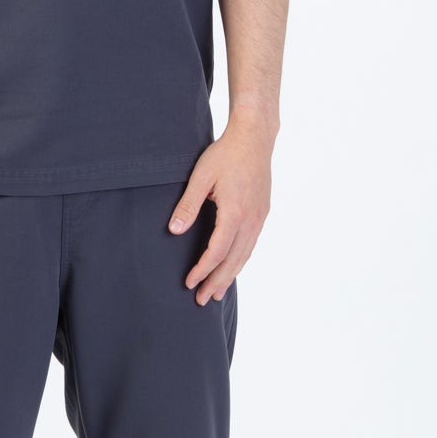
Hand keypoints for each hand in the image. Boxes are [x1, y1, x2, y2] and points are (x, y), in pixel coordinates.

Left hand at [168, 120, 276, 303]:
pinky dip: (241, 260)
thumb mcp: (201, 177)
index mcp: (235, 212)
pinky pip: (252, 244)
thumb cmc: (225, 154)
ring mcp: (260, 217)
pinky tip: (233, 266)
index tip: (190, 283)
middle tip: (203, 300)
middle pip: (234, 260)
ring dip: (231, 275)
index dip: (203, 270)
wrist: (255, 138)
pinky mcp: (262, 212)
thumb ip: (187, 206)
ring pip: (245, 255)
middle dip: (217, 282)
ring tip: (218, 292)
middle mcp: (251, 219)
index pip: (217, 251)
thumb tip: (174, 231)